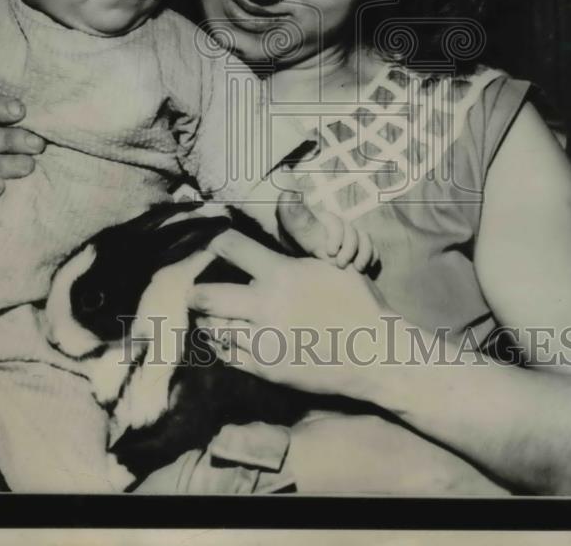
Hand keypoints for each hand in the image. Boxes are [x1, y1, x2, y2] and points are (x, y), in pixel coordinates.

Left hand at [189, 228, 394, 400]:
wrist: (376, 354)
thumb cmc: (356, 302)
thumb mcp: (329, 263)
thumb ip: (299, 240)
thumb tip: (284, 200)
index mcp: (281, 273)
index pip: (231, 246)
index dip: (214, 241)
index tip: (207, 243)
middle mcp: (266, 306)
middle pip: (206, 295)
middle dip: (195, 291)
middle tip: (194, 289)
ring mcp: (264, 341)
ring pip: (214, 328)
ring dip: (209, 320)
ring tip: (211, 315)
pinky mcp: (266, 369)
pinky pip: (227, 355)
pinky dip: (223, 345)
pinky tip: (230, 338)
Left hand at [277, 190, 376, 271]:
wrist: (302, 263)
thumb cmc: (299, 244)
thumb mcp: (295, 231)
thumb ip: (294, 214)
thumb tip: (289, 192)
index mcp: (324, 221)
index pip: (337, 223)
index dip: (337, 236)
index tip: (330, 252)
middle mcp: (339, 228)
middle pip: (353, 232)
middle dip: (350, 248)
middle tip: (340, 264)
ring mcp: (350, 239)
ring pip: (365, 240)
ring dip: (363, 253)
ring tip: (357, 269)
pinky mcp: (358, 252)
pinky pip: (372, 250)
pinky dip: (371, 257)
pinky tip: (364, 268)